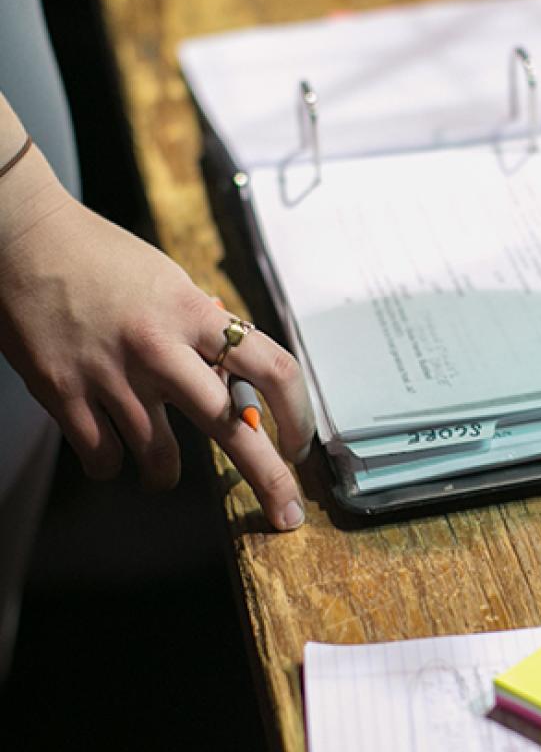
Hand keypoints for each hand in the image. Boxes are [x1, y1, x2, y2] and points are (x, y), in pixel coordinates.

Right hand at [0, 186, 315, 530]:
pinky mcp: (64, 394)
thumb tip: (237, 375)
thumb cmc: (104, 258)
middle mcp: (161, 348)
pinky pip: (103, 457)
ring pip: (162, 458)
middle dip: (268, 479)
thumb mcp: (173, 282)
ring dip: (167, 475)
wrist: (25, 240)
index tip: (301, 442)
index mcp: (195, 313)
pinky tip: (111, 454)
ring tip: (163, 473)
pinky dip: (111, 464)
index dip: (299, 414)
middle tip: (285, 512)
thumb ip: (205, 331)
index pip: (273, 369)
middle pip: (233, 427)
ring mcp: (112, 376)